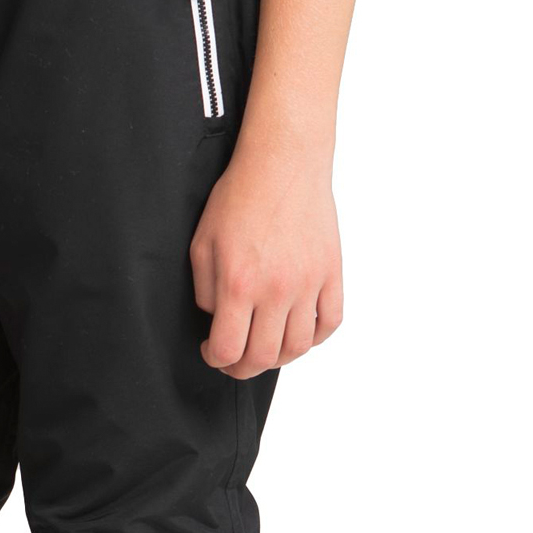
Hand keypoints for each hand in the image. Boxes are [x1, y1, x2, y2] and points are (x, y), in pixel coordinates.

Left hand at [189, 143, 341, 378]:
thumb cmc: (240, 197)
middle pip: (263, 358)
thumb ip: (204, 290)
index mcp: (239, 284)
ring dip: (278, 357)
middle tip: (235, 358)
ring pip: (298, 348)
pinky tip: (298, 329)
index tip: (212, 350)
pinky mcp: (331, 274)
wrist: (284, 164)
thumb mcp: (202, 243)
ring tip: (266, 345)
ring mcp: (308, 284)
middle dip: (243, 368)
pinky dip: (315, 337)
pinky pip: (329, 323)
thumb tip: (217, 319)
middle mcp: (276, 290)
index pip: (229, 350)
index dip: (215, 360)